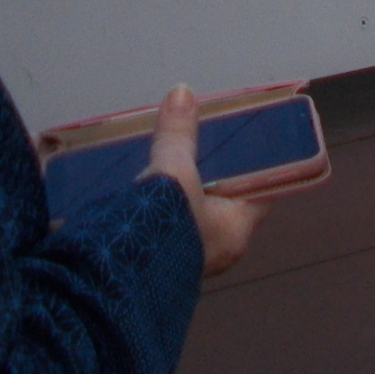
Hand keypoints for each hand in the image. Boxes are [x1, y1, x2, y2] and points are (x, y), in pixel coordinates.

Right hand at [142, 86, 267, 276]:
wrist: (114, 279)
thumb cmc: (162, 230)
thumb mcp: (174, 173)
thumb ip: (178, 134)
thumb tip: (182, 93)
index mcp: (236, 230)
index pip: (260, 190)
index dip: (260, 163)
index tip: (250, 136)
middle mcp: (217, 246)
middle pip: (224, 197)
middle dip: (214, 170)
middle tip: (205, 136)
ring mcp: (188, 255)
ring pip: (194, 210)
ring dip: (184, 188)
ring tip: (173, 153)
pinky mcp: (159, 257)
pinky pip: (169, 222)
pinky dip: (162, 203)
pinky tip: (146, 184)